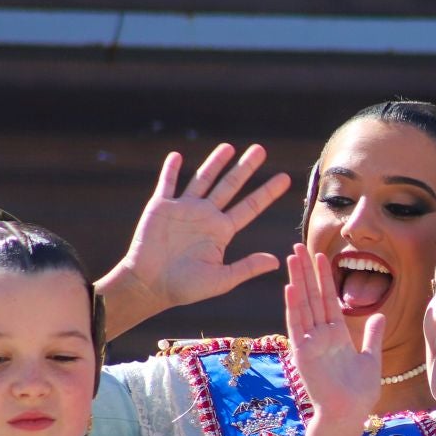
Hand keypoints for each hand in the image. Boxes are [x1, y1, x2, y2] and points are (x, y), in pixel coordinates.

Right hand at [105, 144, 291, 321]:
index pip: (249, 207)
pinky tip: (177, 156)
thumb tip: (276, 261)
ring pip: (203, 179)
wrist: (149, 286)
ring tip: (229, 147)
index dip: (267, 192)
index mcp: (221, 231)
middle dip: (245, 168)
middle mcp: (205, 216)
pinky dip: (171, 169)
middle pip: (230, 186)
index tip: (285, 178)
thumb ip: (247, 267)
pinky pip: (167, 184)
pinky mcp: (161, 208)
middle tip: (261, 149)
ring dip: (215, 163)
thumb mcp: (221, 279)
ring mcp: (183, 209)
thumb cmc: (185, 287)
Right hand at [284, 244, 383, 424]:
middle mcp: (320, 334)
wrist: (349, 413)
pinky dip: (293, 307)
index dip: (324, 277)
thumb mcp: (371, 358)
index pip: (328, 299)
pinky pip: (297, 326)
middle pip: (312, 296)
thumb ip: (372, 336)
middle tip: (297, 246)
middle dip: (305, 271)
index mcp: (336, 334)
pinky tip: (290, 287)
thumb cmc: (359, 392)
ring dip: (297, 281)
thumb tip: (378, 315)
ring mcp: (310, 342)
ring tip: (291, 258)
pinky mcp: (302, 353)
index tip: (320, 256)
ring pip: (302, 305)